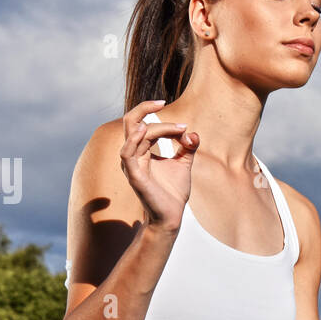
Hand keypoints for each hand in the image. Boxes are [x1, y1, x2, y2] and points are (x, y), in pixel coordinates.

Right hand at [118, 99, 199, 231]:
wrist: (172, 216)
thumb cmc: (173, 192)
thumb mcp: (184, 164)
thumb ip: (187, 147)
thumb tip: (193, 132)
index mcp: (142, 150)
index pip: (143, 123)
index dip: (161, 119)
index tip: (184, 126)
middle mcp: (133, 155)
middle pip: (130, 121)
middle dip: (145, 108)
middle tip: (163, 102)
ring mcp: (131, 165)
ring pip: (135, 134)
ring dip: (157, 128)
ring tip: (177, 129)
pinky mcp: (134, 176)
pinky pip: (127, 153)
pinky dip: (134, 140)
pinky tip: (146, 130)